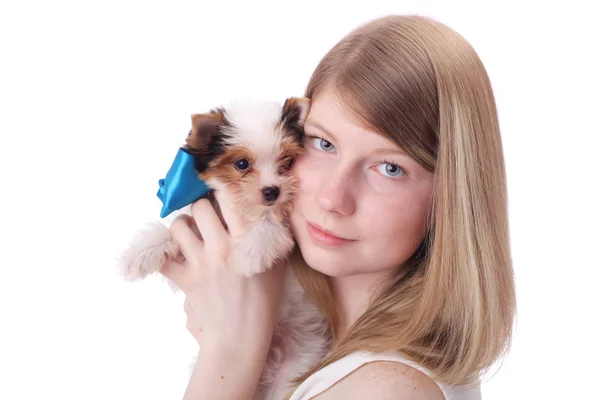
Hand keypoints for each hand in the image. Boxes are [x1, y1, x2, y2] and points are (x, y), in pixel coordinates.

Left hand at [160, 197, 284, 354]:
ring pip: (178, 226)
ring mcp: (199, 263)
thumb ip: (272, 236)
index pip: (232, 200)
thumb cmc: (263, 301)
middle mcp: (220, 248)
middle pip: (200, 206)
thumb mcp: (276, 266)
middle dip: (203, 205)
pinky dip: (165, 253)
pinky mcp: (184, 279)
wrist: (240, 336)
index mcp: (245, 242)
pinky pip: (164, 258)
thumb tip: (271, 210)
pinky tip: (174, 252)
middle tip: (207, 213)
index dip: (227, 189)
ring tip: (190, 231)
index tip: (226, 187)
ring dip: (183, 225)